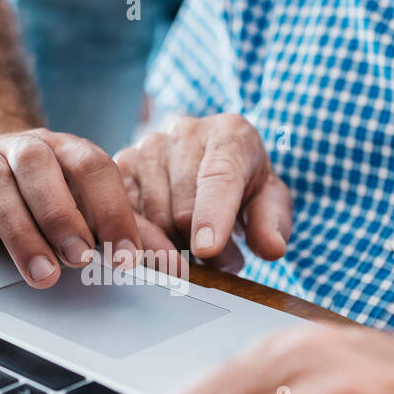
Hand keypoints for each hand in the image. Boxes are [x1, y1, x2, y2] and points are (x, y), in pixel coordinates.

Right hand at [0, 129, 179, 286]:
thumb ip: (129, 231)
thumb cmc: (52, 194)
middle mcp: (25, 148)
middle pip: (39, 167)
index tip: (127, 257)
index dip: (112, 211)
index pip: (94, 168)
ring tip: (41, 273)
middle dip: (61, 216)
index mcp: (68, 149)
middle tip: (80, 261)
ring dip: (18, 230)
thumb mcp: (92, 209)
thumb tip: (170, 263)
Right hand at [113, 114, 291, 271]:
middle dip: (202, 250)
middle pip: (183, 210)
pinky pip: (126, 220)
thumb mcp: (269, 203)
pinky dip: (146, 245)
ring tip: (197, 248)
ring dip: (176, 249)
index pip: (219, 177)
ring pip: (154, 220)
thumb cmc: (244, 187)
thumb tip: (272, 248)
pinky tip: (166, 245)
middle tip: (221, 260)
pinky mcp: (120, 168)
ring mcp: (147, 148)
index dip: (212, 215)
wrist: (212, 167)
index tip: (207, 248)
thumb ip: (272, 224)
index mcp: (230, 134)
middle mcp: (185, 133)